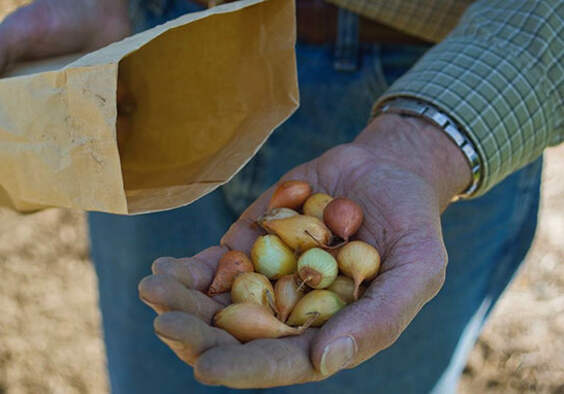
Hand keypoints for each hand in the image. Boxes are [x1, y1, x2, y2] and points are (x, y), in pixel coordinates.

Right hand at [0, 0, 130, 217]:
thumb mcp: (17, 31)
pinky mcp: (97, 120)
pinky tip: (102, 177)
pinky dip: (98, 167)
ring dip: (59, 185)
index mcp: (0, 102)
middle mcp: (32, 119)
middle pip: (17, 165)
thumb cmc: (53, 17)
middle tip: (27, 205)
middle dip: (18, 190)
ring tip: (65, 194)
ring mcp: (65, 123)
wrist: (103, 9)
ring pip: (56, 167)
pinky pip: (95, 153)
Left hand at [140, 114, 471, 387]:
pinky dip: (188, 269)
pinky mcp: (252, 245)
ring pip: (217, 302)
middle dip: (198, 334)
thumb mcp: (416, 271)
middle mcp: (293, 313)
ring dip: (182, 301)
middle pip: (238, 336)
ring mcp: (268, 278)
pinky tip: (164, 268)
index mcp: (329, 332)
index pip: (284, 361)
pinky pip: (215, 264)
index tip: (205, 368)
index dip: (246, 367)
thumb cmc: (412, 224)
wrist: (389, 169)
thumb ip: (378, 319)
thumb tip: (323, 361)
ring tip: (152, 288)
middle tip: (163, 322)